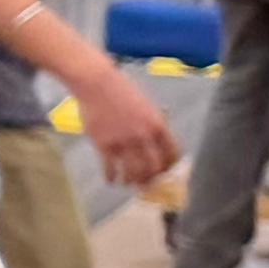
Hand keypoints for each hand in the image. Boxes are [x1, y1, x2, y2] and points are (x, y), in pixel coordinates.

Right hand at [71, 67, 179, 191]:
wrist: (97, 84)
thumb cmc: (122, 90)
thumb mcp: (146, 105)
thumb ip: (152, 123)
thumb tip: (154, 141)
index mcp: (158, 125)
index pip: (171, 153)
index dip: (170, 166)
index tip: (165, 172)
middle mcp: (143, 136)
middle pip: (153, 167)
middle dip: (152, 179)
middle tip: (147, 183)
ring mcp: (123, 142)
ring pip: (133, 172)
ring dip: (132, 181)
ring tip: (129, 183)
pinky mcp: (104, 145)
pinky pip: (110, 168)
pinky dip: (111, 177)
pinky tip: (111, 180)